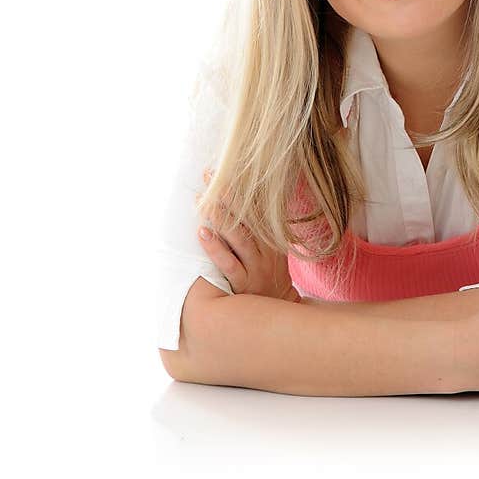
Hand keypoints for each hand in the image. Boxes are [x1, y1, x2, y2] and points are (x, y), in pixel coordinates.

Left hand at [196, 169, 302, 301]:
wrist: (277, 309)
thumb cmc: (268, 273)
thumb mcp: (273, 247)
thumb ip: (261, 225)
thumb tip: (248, 196)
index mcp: (272, 236)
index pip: (256, 206)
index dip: (240, 187)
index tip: (222, 170)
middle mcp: (266, 248)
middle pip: (247, 217)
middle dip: (227, 195)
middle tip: (209, 177)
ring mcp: (256, 266)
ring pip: (238, 237)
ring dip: (219, 217)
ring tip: (202, 201)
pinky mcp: (244, 282)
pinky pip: (228, 263)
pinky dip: (215, 247)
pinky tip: (202, 232)